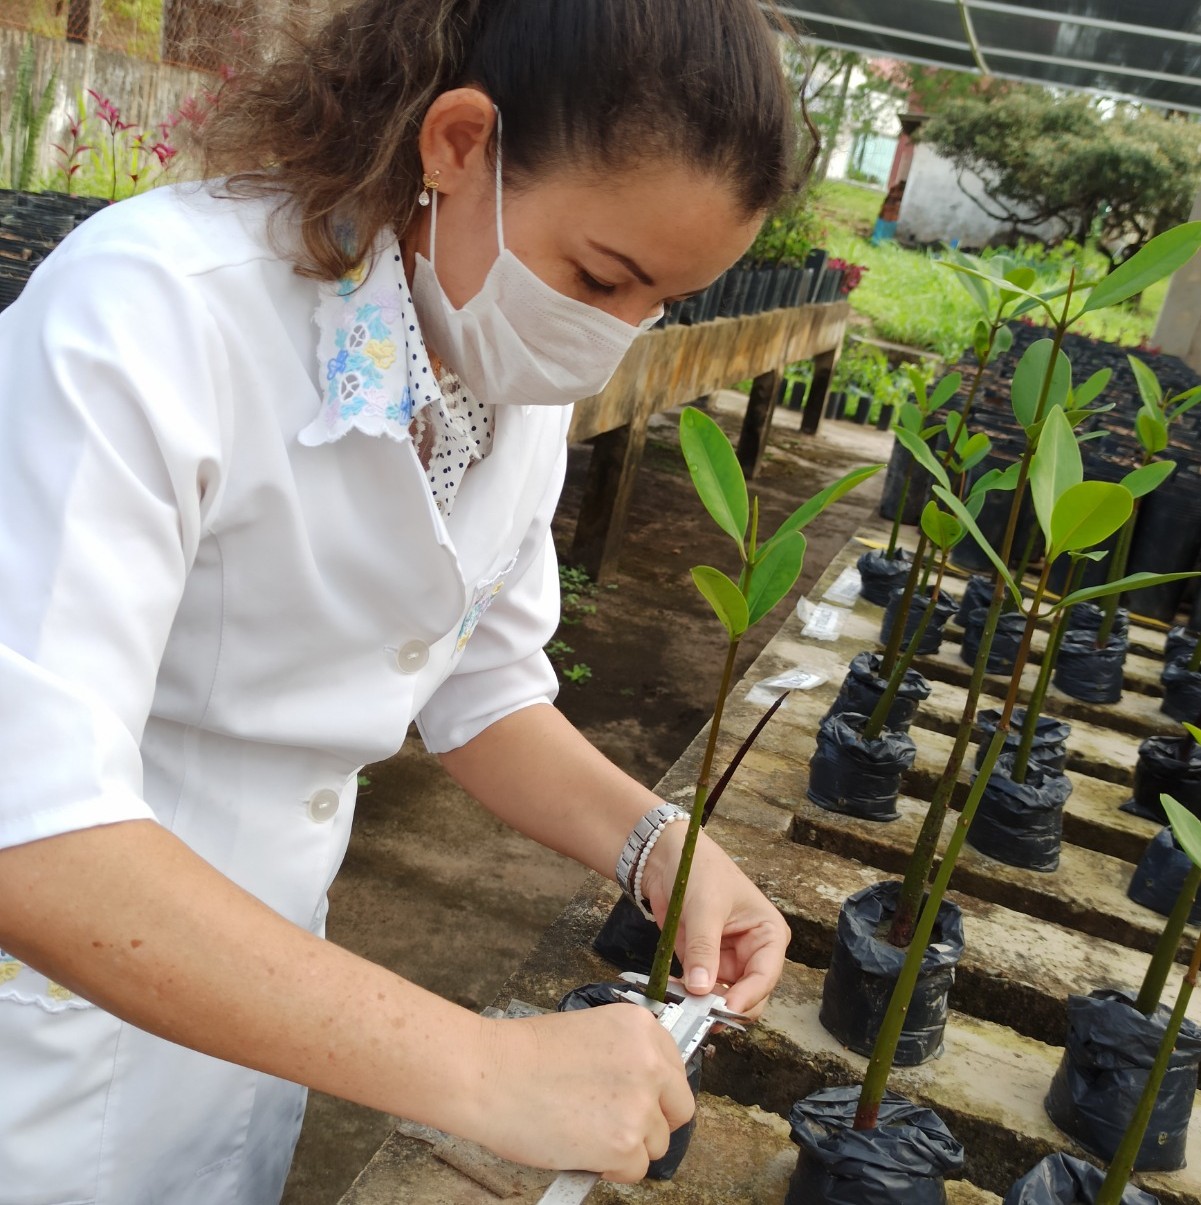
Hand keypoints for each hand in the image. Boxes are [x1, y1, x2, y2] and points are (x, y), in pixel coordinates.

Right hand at [471, 1005, 693, 1180]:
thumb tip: (643, 1091)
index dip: (656, 1091)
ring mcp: (640, 1105)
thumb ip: (624, 1056)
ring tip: (587, 1133)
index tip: (638, 1099)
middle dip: (653, 1122)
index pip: (675, 1070)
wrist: (489, 1074)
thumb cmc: (524, 1055)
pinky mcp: (624, 1144)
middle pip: (679, 1109)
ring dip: (628, 1146)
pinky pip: (634, 1171)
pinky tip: (581, 1149)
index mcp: (641, 1028)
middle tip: (617, 1124)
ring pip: (657, 1144)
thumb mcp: (589, 1032)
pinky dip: (610, 1169)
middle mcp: (650, 1063)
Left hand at [640, 825, 788, 1017]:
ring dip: (704, 1005)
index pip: (766, 976)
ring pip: (723, 997)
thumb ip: (704, 948)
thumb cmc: (699, 868)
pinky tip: (673, 994)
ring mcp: (728, 960)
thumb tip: (701, 989)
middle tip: (700, 1013)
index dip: (748, 997)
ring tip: (682, 1005)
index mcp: (768, 934)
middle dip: (726, 1006)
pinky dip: (688, 996)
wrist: (666, 855)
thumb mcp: (705, 907)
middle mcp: (753, 952)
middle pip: (748, 995)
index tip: (724, 1009)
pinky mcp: (704, 962)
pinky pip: (700, 990)